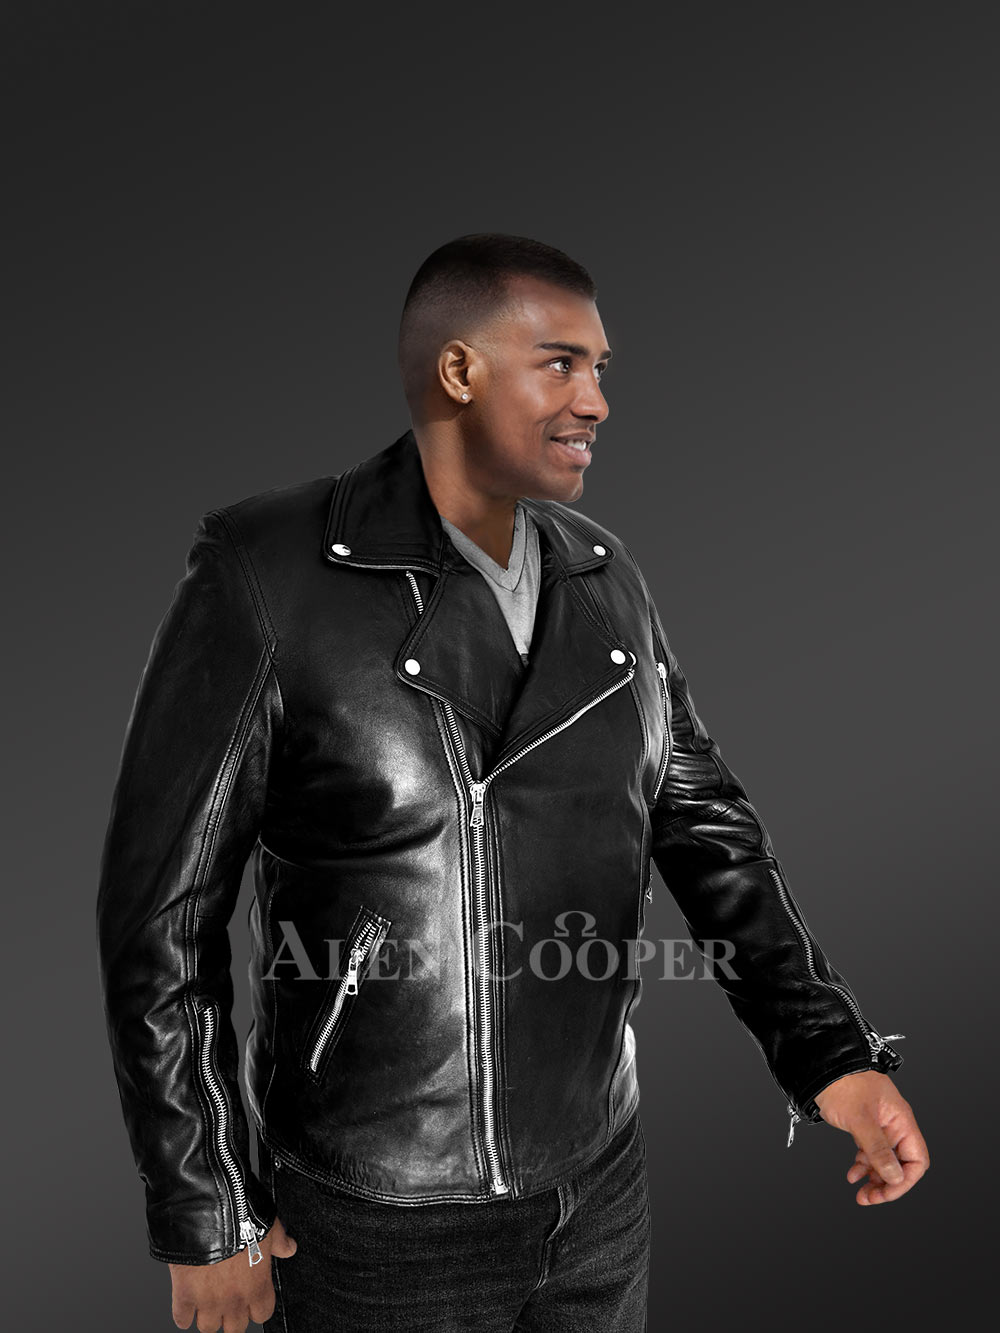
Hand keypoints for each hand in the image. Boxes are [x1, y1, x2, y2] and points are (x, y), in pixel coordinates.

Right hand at [169, 1216, 297, 1330]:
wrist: (208, 1214)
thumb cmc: (241, 1219)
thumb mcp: (269, 1226)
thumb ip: (279, 1241)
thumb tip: (289, 1247)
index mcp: (258, 1286)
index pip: (262, 1314)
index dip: (256, 1306)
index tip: (251, 1299)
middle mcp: (234, 1300)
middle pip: (235, 1328)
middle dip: (231, 1317)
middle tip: (227, 1302)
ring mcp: (208, 1302)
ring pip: (208, 1328)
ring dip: (207, 1316)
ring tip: (206, 1303)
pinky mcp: (184, 1297)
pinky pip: (181, 1319)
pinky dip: (183, 1314)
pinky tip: (186, 1305)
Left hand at [813, 1070, 929, 1205]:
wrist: (822, 1065)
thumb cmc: (843, 1082)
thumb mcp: (860, 1119)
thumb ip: (878, 1149)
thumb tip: (895, 1178)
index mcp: (901, 1121)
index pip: (917, 1160)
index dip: (905, 1180)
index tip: (886, 1192)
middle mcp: (894, 1125)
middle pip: (901, 1164)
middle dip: (888, 1184)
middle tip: (869, 1198)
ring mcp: (879, 1126)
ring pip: (884, 1161)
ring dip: (875, 1179)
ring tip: (861, 1194)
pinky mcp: (864, 1126)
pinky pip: (869, 1153)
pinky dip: (863, 1166)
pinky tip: (853, 1175)